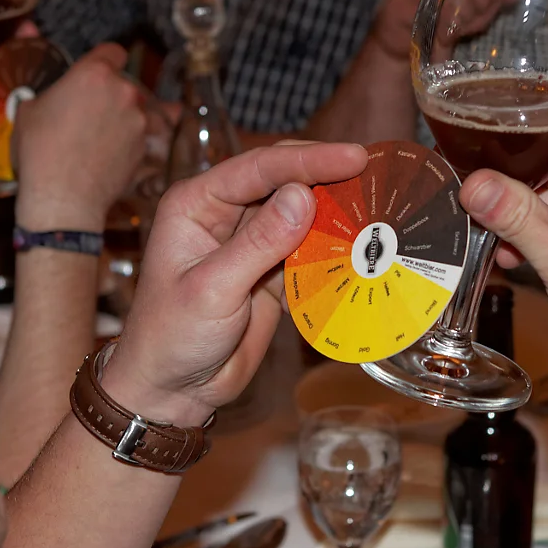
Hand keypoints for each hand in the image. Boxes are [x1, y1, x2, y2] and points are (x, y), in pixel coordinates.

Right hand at [11, 43, 147, 225]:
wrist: (62, 197)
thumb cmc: (40, 152)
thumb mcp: (29, 109)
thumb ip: (47, 86)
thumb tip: (40, 65)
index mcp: (94, 74)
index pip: (113, 52)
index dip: (105, 60)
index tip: (98, 72)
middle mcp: (123, 92)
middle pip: (125, 83)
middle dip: (112, 94)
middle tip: (91, 112)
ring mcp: (139, 121)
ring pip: (138, 110)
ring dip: (126, 117)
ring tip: (104, 135)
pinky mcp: (145, 148)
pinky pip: (143, 137)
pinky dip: (133, 142)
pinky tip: (116, 152)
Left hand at [104, 142, 368, 425]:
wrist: (172, 391)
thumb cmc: (171, 336)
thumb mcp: (213, 288)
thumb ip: (259, 243)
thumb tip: (303, 196)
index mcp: (197, 204)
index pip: (257, 168)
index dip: (307, 160)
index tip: (352, 157)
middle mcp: (223, 214)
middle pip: (282, 180)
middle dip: (326, 175)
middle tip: (373, 172)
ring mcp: (250, 242)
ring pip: (300, 213)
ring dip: (335, 211)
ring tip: (376, 203)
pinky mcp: (271, 270)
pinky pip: (308, 249)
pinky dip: (333, 247)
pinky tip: (361, 241)